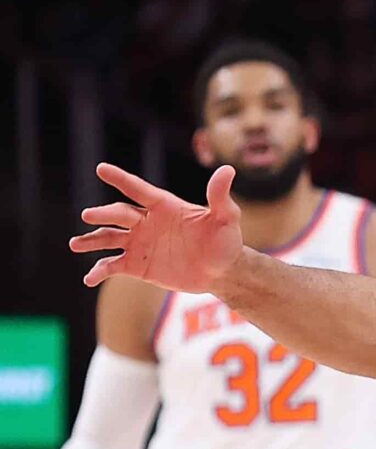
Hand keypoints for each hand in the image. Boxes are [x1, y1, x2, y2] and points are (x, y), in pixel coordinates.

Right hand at [71, 163, 243, 290]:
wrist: (222, 272)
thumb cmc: (225, 241)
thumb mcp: (226, 218)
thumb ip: (220, 196)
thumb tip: (228, 169)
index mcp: (164, 206)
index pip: (139, 189)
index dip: (121, 179)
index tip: (101, 168)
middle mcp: (146, 222)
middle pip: (119, 214)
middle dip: (103, 214)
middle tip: (88, 215)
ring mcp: (139, 243)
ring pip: (109, 238)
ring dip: (91, 240)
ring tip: (75, 244)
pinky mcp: (138, 265)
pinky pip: (113, 266)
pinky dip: (99, 271)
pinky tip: (89, 279)